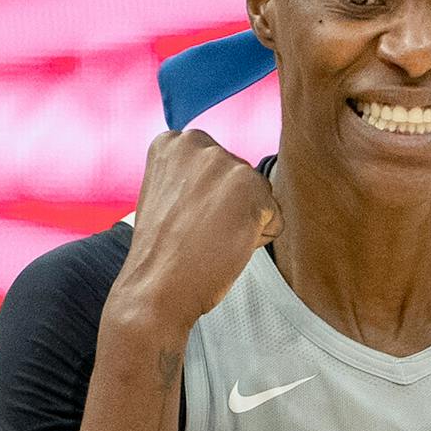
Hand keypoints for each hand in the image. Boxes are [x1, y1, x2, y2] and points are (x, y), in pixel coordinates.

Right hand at [110, 129, 281, 332]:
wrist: (156, 288)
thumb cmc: (164, 252)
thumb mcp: (169, 195)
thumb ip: (195, 177)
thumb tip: (232, 181)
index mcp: (173, 142)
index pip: (218, 168)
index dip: (206, 201)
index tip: (180, 217)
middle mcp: (197, 142)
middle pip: (242, 179)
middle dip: (228, 209)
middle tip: (195, 231)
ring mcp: (225, 162)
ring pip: (260, 198)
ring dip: (243, 223)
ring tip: (208, 238)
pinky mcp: (251, 187)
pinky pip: (275, 219)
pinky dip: (257, 240)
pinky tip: (225, 246)